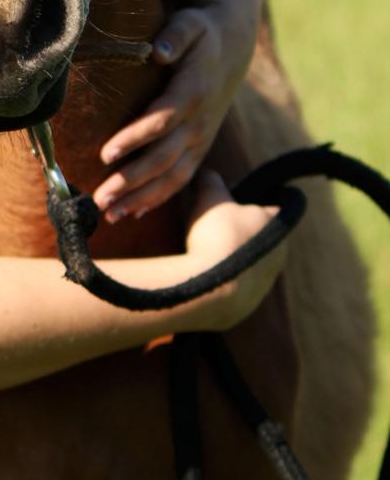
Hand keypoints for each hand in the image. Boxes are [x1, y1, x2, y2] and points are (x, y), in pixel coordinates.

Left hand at [93, 4, 254, 222]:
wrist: (234, 47)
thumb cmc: (201, 33)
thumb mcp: (191, 23)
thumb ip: (175, 36)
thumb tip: (159, 51)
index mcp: (193, 92)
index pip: (162, 121)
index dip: (135, 138)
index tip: (106, 154)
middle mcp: (199, 122)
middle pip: (164, 158)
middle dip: (132, 180)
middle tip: (100, 197)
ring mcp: (201, 139)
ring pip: (172, 177)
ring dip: (141, 198)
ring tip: (110, 214)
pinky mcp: (199, 148)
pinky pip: (181, 179)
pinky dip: (159, 198)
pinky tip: (133, 213)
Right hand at [180, 169, 284, 329]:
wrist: (208, 289)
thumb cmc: (215, 235)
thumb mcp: (209, 195)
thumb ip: (211, 178)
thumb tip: (207, 172)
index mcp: (277, 226)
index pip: (275, 204)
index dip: (251, 197)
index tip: (228, 197)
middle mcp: (279, 257)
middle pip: (259, 235)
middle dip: (238, 229)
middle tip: (210, 225)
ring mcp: (264, 286)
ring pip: (249, 263)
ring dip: (231, 257)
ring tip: (202, 252)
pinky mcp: (248, 307)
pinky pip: (235, 288)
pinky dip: (222, 280)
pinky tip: (201, 275)